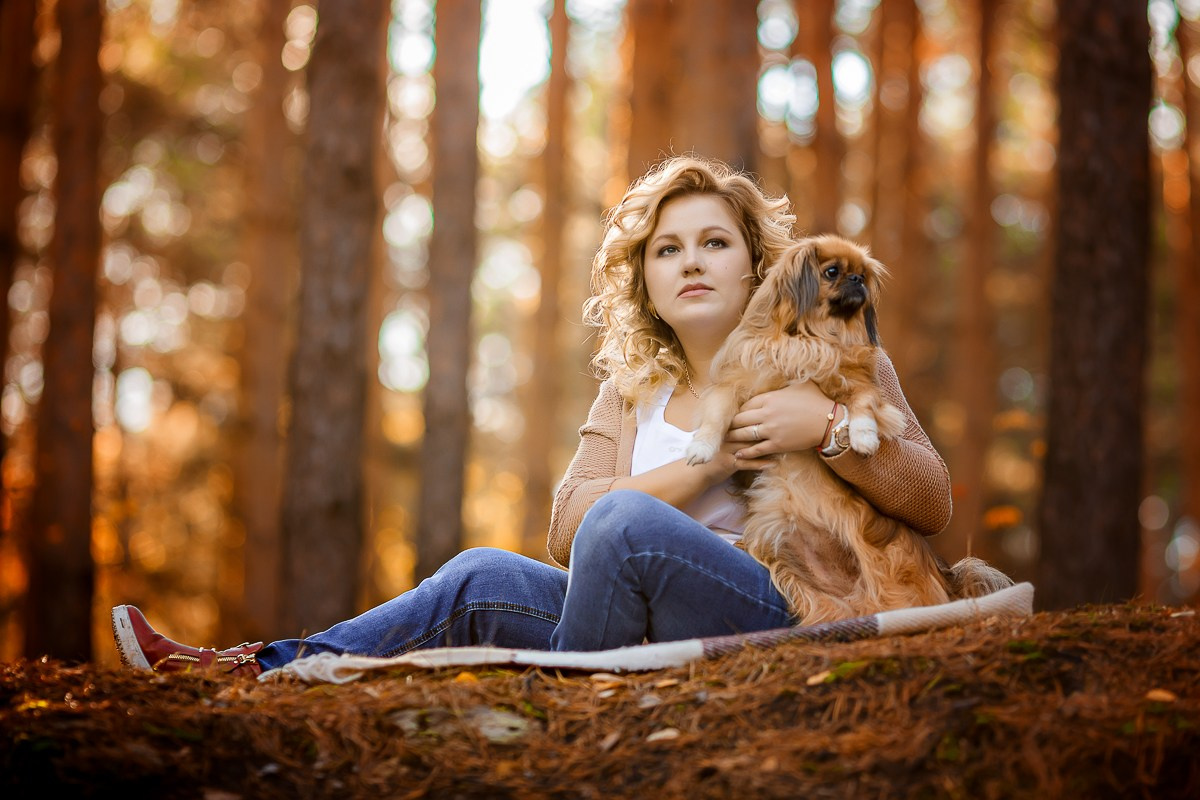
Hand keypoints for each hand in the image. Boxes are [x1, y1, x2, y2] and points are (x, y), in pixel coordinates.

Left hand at [727, 381, 841, 458]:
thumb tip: (783, 373)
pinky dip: (745, 452)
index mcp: (770, 398)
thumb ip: (785, 382)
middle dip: (732, 423)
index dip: (740, 410)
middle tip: (725, 427)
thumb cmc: (816, 400)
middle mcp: (767, 414)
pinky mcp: (777, 444)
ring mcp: (771, 430)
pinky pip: (756, 449)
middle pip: (741, 419)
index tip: (736, 414)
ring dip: (734, 437)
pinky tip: (737, 453)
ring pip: (744, 434)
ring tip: (727, 439)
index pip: (746, 405)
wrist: (829, 421)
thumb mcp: (800, 384)